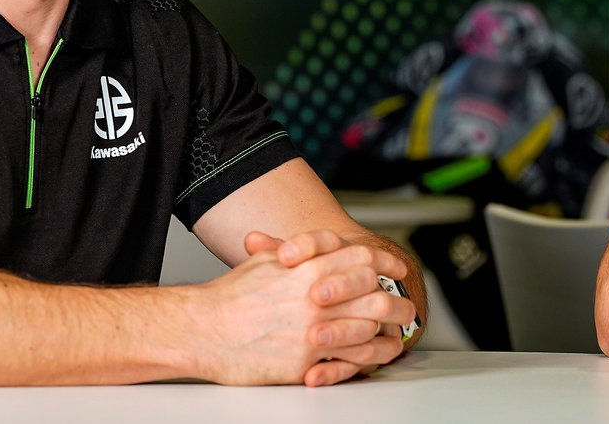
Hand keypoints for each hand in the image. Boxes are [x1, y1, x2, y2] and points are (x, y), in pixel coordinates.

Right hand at [185, 230, 413, 386]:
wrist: (203, 330)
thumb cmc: (230, 297)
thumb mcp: (267, 260)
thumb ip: (300, 251)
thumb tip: (323, 248)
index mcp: (308, 267)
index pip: (362, 258)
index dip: (385, 262)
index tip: (395, 268)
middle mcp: (315, 297)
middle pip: (375, 294)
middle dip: (397, 300)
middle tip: (406, 306)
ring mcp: (312, 330)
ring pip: (368, 329)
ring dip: (387, 331)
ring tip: (397, 333)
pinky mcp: (305, 361)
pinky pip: (348, 361)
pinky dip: (368, 358)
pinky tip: (375, 356)